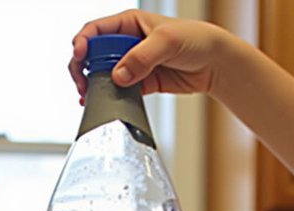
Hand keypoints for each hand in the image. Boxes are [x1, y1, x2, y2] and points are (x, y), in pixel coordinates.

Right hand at [69, 10, 228, 102]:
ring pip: (102, 74)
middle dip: (82, 68)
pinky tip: (101, 104)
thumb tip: (118, 76)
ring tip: (87, 97)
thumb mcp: (167, 42)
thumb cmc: (196, 40)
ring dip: (92, 85)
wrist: (214, 64)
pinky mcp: (139, 83)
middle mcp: (127, 42)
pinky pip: (117, 91)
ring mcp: (132, 64)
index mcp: (129, 23)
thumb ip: (142, 57)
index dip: (83, 42)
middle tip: (82, 84)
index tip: (79, 56)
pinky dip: (107, 98)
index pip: (96, 30)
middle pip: (93, 54)